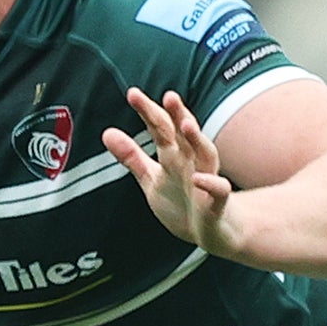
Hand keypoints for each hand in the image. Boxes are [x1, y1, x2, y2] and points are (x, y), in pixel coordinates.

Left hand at [105, 90, 238, 256]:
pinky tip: (198, 178)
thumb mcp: (151, 178)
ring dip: (197, 139)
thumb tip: (107, 133)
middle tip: (168, 96)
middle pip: (184, 135)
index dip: (148, 112)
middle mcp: (192, 162)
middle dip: (177, 115)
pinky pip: (218, 191)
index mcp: (175, 155)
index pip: (162, 128)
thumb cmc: (183, 200)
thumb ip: (131, 156)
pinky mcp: (216, 204)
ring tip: (185, 124)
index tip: (133, 94)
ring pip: (206, 155)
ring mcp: (206, 181)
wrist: (213, 232)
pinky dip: (210, 184)